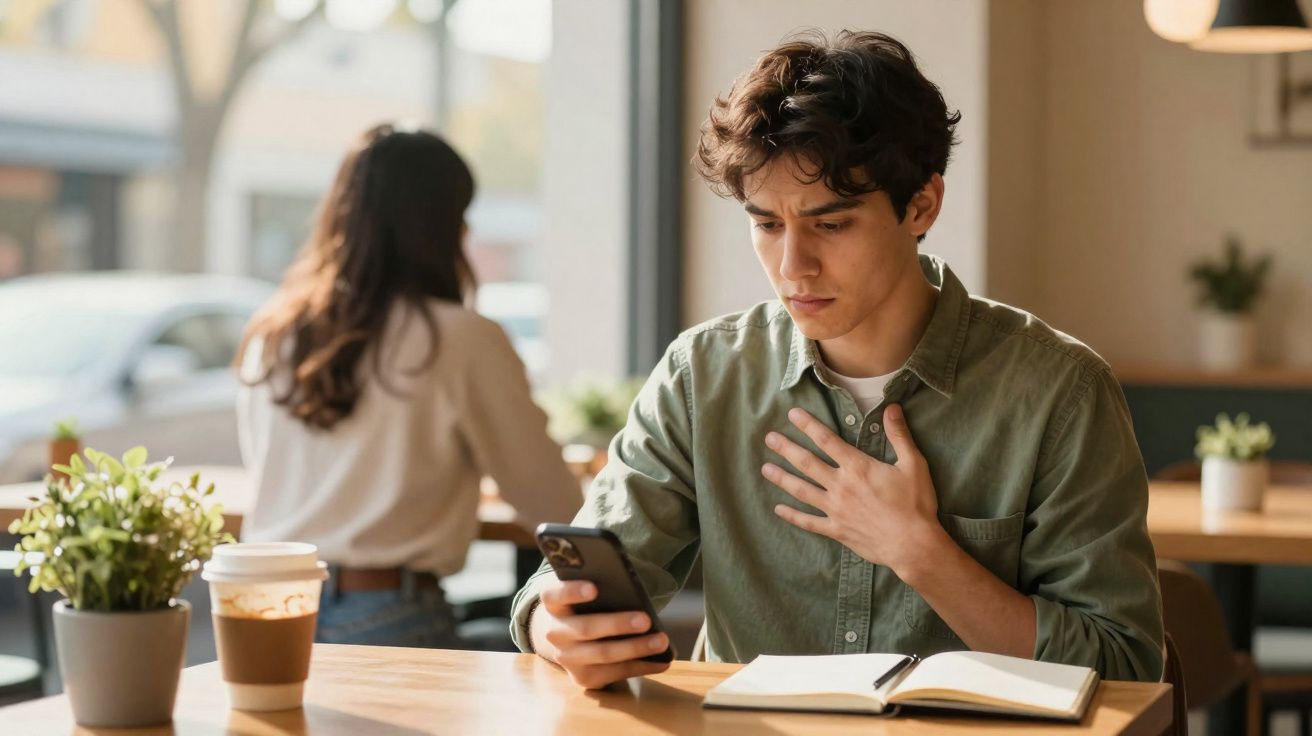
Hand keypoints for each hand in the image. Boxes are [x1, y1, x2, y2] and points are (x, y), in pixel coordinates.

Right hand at [530, 578, 671, 688]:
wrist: (566, 637)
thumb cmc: (584, 605)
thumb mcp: (583, 591)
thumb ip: (600, 586)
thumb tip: (631, 585)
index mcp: (553, 604)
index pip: (554, 594)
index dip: (572, 591)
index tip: (594, 588)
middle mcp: (554, 632)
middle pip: (585, 628)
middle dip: (617, 624)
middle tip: (645, 620)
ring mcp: (567, 658)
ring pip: (603, 654)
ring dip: (636, 648)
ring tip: (662, 641)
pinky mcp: (583, 678)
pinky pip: (615, 672)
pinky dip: (641, 666)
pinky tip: (662, 660)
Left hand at [761, 404, 945, 576]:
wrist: (912, 544)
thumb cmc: (915, 504)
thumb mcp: (913, 464)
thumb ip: (899, 435)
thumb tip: (891, 407)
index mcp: (857, 467)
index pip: (826, 440)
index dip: (808, 425)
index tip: (792, 415)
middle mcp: (840, 486)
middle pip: (806, 463)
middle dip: (786, 449)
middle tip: (768, 439)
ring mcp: (835, 509)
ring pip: (801, 491)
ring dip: (782, 478)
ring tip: (765, 469)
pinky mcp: (836, 530)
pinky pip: (809, 522)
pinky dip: (792, 516)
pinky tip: (778, 509)